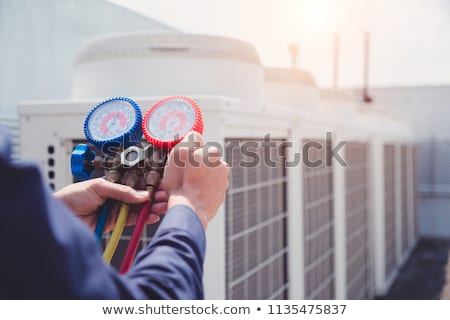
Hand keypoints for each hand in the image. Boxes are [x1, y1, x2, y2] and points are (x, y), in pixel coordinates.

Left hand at [53, 178, 167, 231]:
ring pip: (139, 209)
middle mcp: (116, 197)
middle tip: (165, 197)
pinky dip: (143, 219)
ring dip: (152, 208)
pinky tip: (153, 216)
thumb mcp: (98, 187)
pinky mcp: (115, 223)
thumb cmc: (72, 196)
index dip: (148, 185)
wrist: (60, 215)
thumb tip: (141, 195)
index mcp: (113, 184)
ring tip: (163, 206)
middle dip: (154, 197)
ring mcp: (116, 210)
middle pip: (140, 197)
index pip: (135, 184)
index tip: (160, 185)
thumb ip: (121, 191)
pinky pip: (132, 220)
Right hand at [163, 132, 228, 228]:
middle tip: (183, 176)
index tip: (182, 163)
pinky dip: (202, 190)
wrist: (190, 211)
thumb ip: (190, 139)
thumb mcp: (179, 153)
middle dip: (195, 166)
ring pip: (207, 175)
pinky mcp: (220, 196)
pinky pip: (209, 188)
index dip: (188, 154)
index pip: (198, 146)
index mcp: (213, 154)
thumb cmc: (182, 183)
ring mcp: (223, 182)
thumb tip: (196, 136)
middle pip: (204, 161)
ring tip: (186, 186)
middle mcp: (222, 166)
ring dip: (199, 178)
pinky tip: (192, 194)